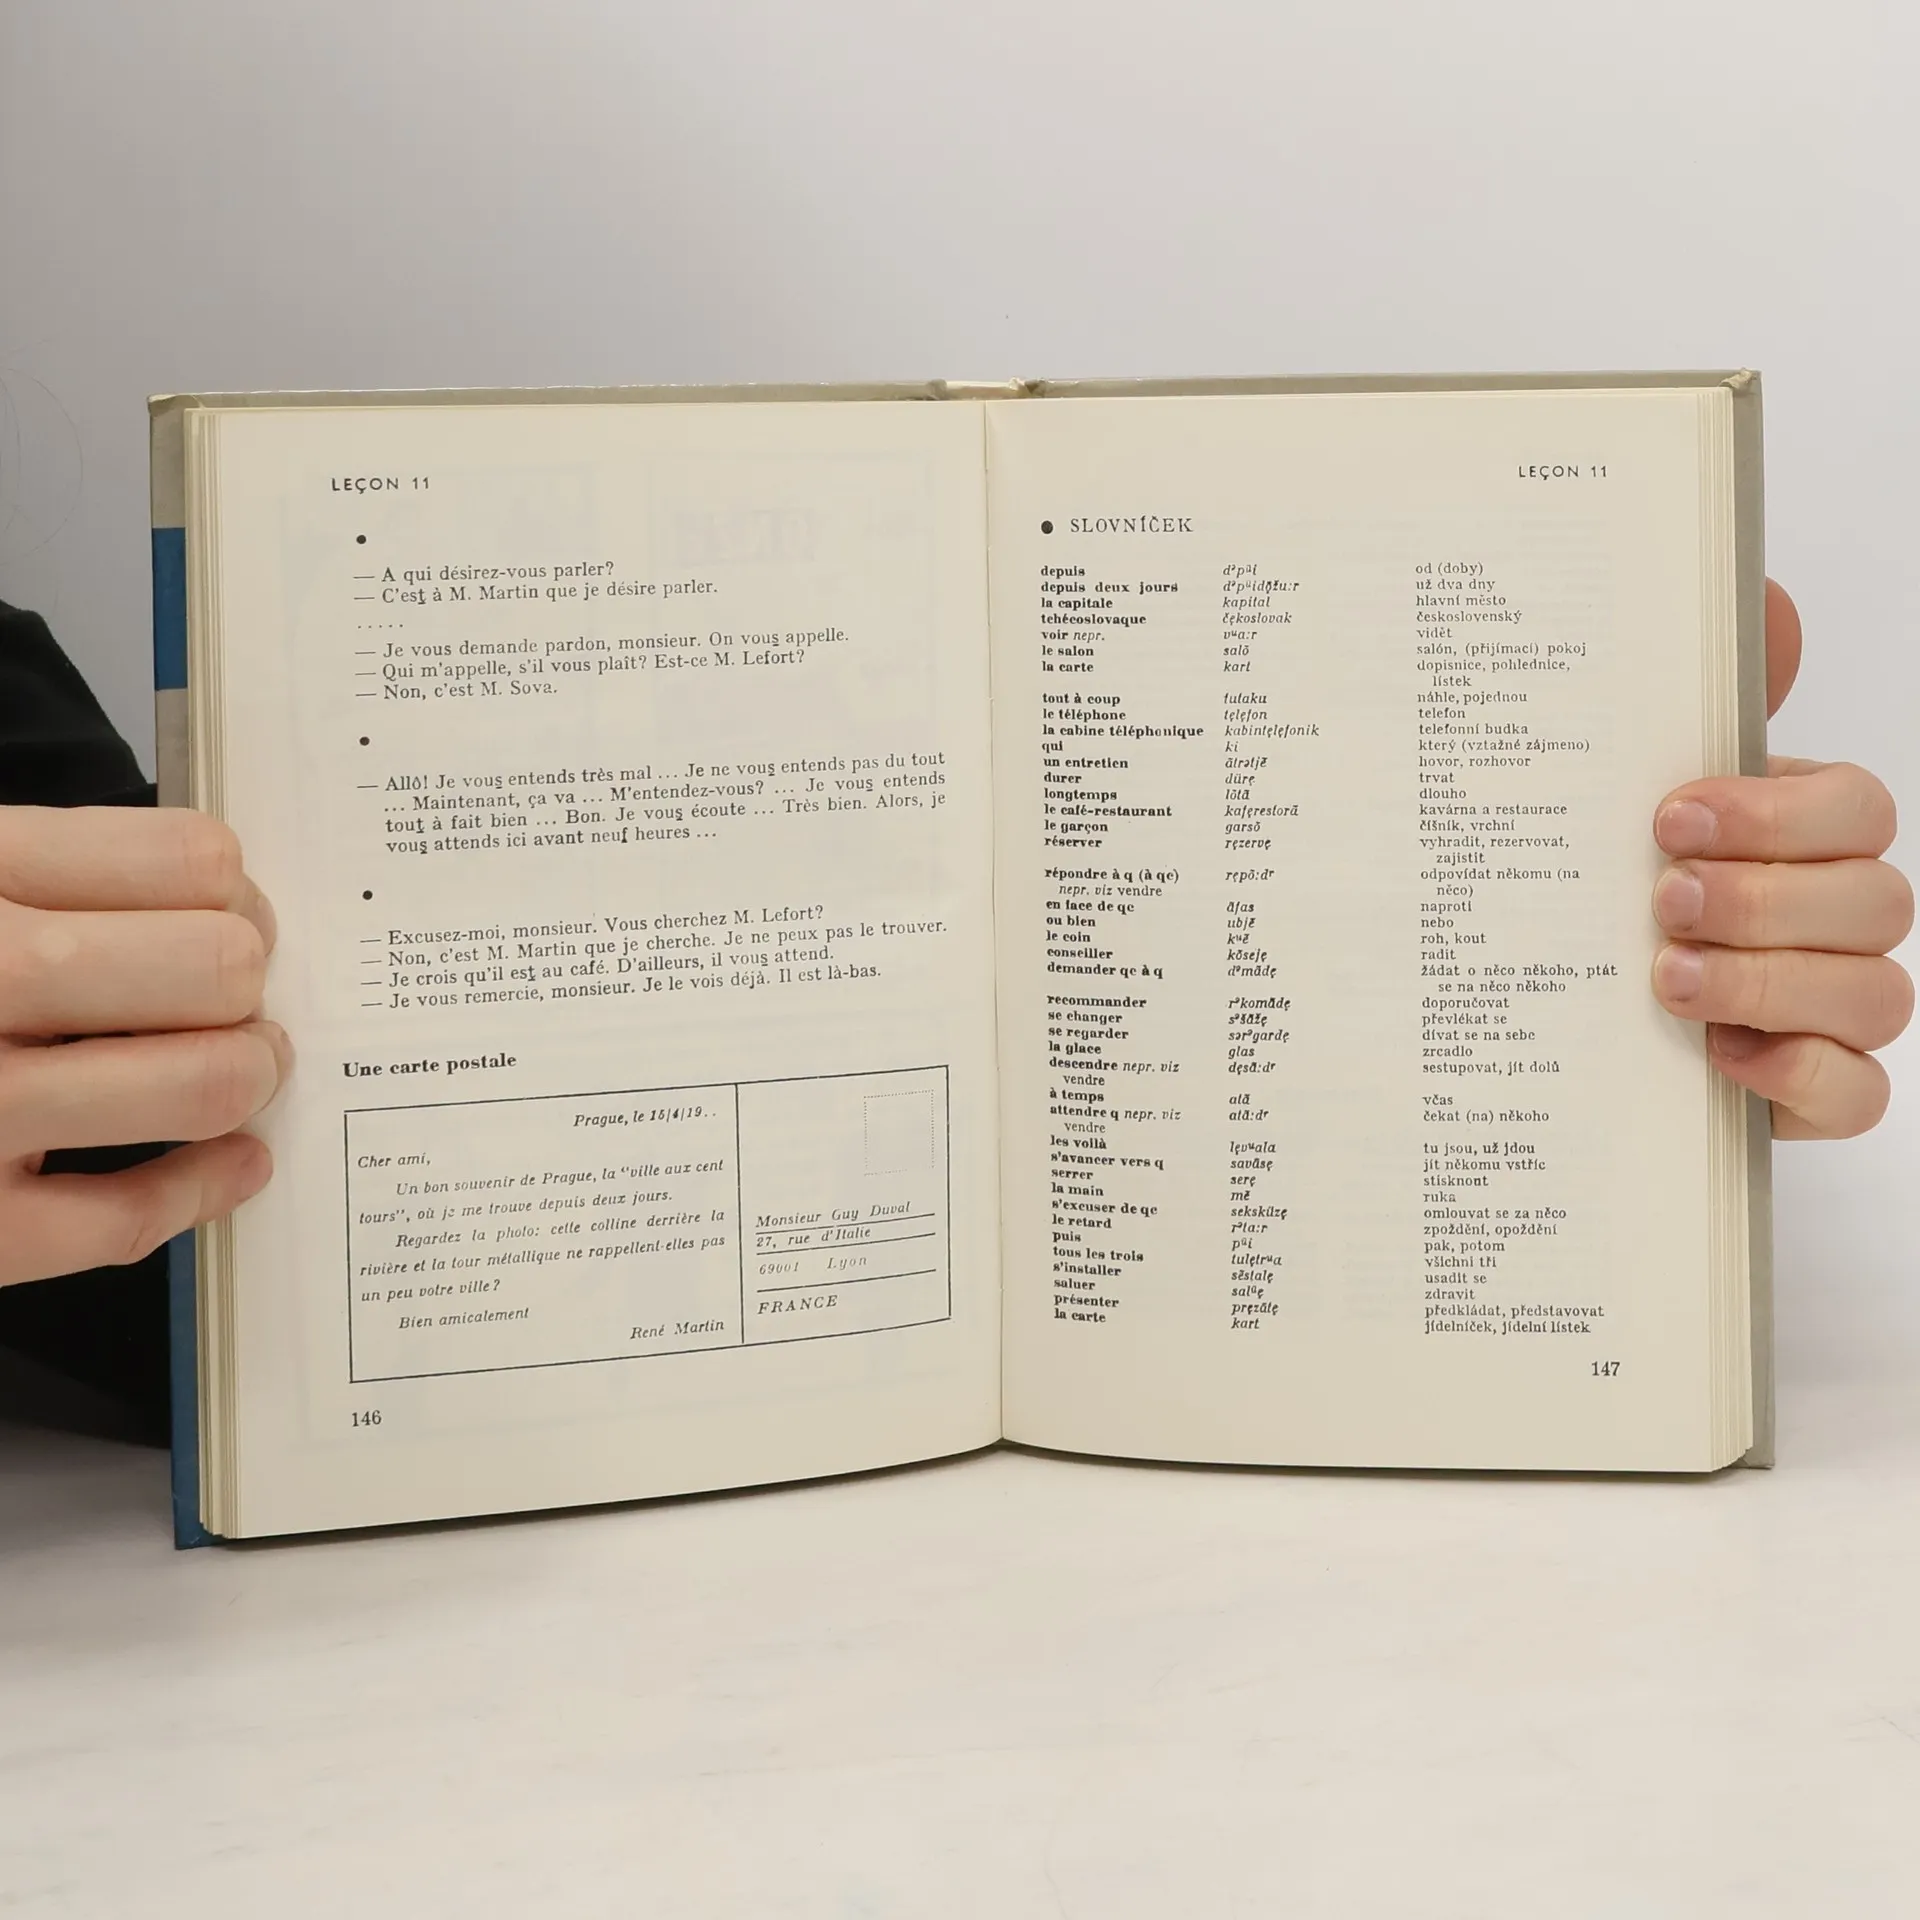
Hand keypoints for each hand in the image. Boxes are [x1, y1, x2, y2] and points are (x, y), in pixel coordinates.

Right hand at [0, 808, 288, 1286]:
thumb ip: (44, 875)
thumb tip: (217, 903)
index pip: (191, 866)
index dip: (237, 895)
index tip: (235, 915)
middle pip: (218, 969)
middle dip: (250, 984)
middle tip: (237, 997)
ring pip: (203, 1084)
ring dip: (247, 1073)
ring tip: (242, 1065)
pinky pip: (129, 1218)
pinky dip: (207, 1187)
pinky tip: (233, 1161)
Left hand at [1651, 580, 1912, 1138]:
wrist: (1556, 1002)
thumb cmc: (1605, 884)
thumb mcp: (1617, 790)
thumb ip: (1692, 703)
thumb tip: (1768, 611)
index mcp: (1802, 834)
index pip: (1857, 809)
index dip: (1776, 814)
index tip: (1668, 820)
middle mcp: (1837, 916)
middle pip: (1877, 902)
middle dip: (1765, 901)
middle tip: (1661, 903)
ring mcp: (1835, 1006)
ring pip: (1876, 996)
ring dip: (1769, 984)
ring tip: (1666, 980)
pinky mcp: (1813, 1088)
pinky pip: (1858, 1093)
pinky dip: (1798, 1076)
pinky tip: (1716, 1058)